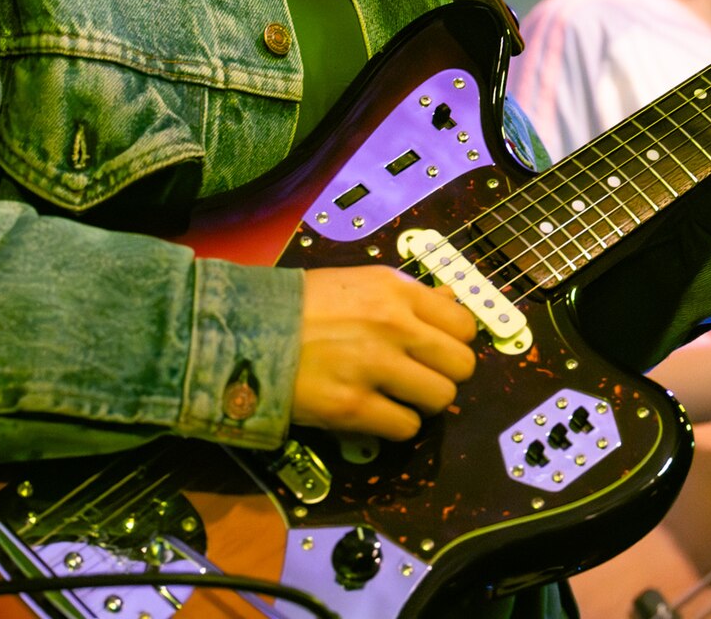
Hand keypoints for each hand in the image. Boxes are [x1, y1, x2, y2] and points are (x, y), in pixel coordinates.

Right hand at [292, 265, 477, 439]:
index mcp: (397, 291)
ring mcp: (375, 367)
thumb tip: (451, 298)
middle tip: (420, 377)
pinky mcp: (353, 407)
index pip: (463, 324)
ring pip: (441, 399)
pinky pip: (407, 427)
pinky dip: (396, 425)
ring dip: (423, 403)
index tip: (435, 350)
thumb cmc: (304, 305)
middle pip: (462, 365)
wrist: (246, 331)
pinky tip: (375, 412)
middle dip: (445, 374)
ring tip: (397, 396)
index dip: (453, 341)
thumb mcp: (361, 282)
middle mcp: (394, 325)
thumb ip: (408, 294)